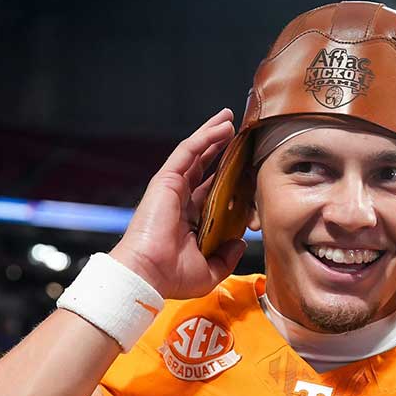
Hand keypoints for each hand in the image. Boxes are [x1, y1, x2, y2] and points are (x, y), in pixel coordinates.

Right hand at [109, 108, 246, 298]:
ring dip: (213, 134)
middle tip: (237, 133)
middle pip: (204, 166)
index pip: (211, 191)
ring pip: (196, 153)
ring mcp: (172, 188)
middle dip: (219, 147)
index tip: (247, 167)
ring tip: (230, 119)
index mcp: (190, 220)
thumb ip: (226, 257)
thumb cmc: (171, 277)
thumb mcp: (209, 271)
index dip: (228, 177)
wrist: (148, 274)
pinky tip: (222, 126)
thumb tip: (240, 243)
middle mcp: (181, 201)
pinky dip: (205, 137)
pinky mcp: (166, 180)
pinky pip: (188, 152)